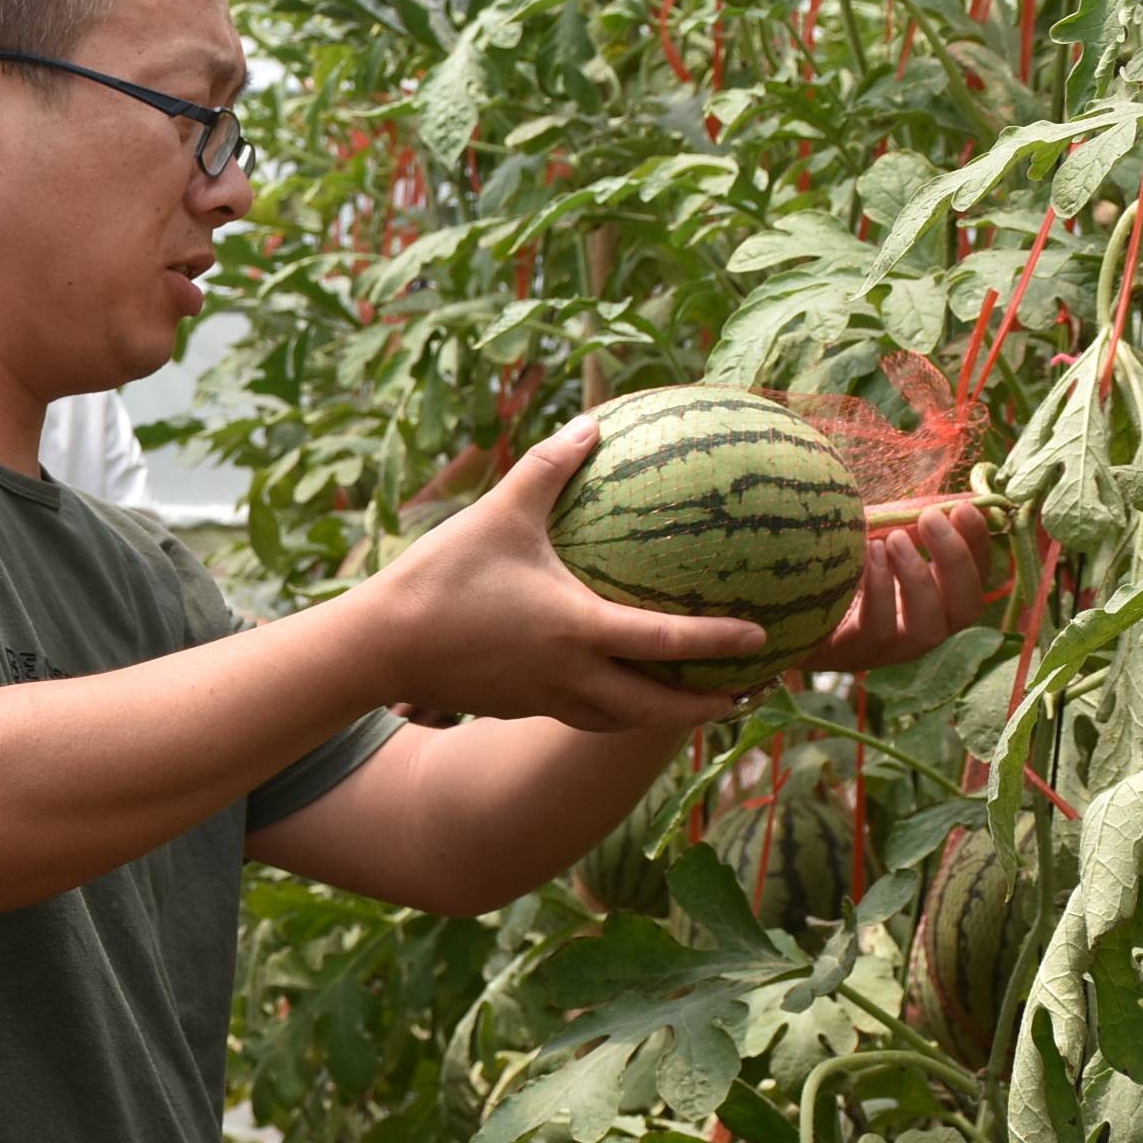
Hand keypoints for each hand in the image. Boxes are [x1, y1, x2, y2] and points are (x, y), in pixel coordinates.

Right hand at [364, 416, 765, 732]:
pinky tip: (609, 689)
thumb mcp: (500, 512)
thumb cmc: (442, 577)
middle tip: (747, 693)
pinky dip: (610, 711)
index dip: (719, 643)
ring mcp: (541, 698)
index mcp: (577, 630)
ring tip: (690, 704)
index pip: (665, 643)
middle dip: (704, 709)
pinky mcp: (516, 706)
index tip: (762, 638)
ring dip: (660, 718)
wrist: (379, 646)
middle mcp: (568, 675)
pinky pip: (577, 715)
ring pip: (616, 721)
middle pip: (653, 709)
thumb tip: (592, 421)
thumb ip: (551, 466)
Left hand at [802, 501, 994, 673]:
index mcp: (932, 601)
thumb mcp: (872, 536)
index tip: (966, 509)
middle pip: (964, 611)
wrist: (770, 598)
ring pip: (926, 630)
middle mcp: (918, 631)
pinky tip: (866, 556)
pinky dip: (879, 592)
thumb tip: (953, 500)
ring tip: (893, 539)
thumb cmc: (830, 562)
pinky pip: (877, 632)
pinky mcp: (849, 655)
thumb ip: (908, 524)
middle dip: (955, 561)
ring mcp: (885, 650)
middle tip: (931, 519)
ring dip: (917, 578)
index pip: (976, 582)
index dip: (979, 547)